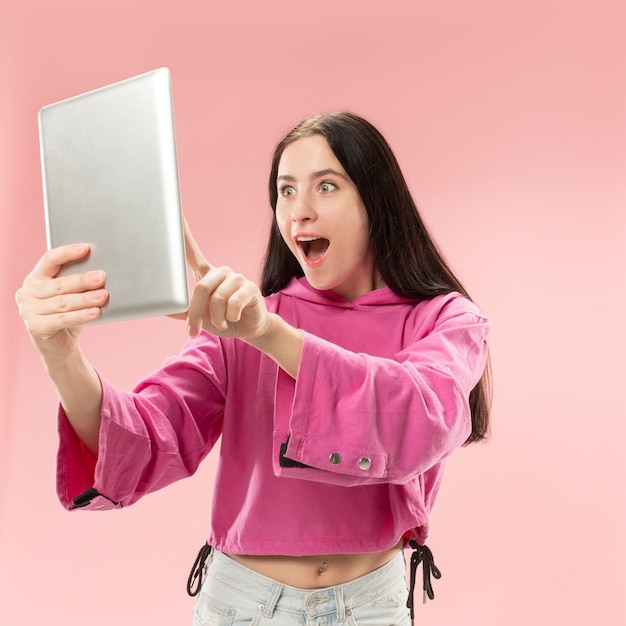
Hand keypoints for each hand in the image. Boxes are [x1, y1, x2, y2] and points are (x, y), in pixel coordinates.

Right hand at [15, 244, 108, 360]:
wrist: (61, 347)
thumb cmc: (69, 315)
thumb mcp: (71, 296)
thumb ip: (78, 284)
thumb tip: (102, 273)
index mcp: (35, 278)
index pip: (49, 260)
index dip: (67, 253)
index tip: (86, 248)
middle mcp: (27, 293)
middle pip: (59, 284)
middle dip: (82, 280)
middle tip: (102, 277)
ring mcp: (28, 311)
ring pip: (62, 302)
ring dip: (85, 298)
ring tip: (103, 295)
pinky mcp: (35, 328)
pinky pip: (63, 319)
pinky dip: (81, 315)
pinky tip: (95, 312)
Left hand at [181, 218, 271, 342]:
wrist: (249, 328)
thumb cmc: (222, 319)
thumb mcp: (199, 316)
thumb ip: (183, 310)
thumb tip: (161, 307)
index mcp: (206, 273)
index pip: (191, 250)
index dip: (182, 233)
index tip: (174, 212)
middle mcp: (221, 271)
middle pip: (202, 287)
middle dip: (195, 314)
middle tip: (194, 330)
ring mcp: (237, 278)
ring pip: (216, 300)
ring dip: (216, 319)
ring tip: (222, 323)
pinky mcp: (250, 288)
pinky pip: (232, 305)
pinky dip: (230, 318)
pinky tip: (235, 318)